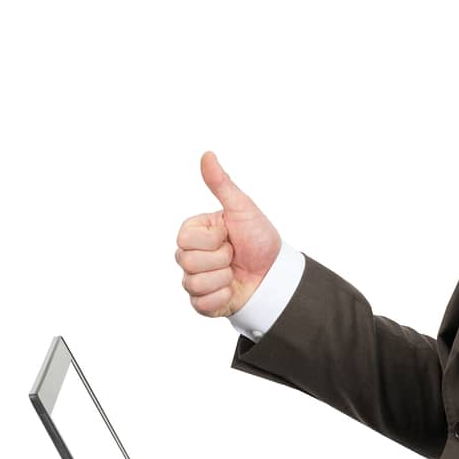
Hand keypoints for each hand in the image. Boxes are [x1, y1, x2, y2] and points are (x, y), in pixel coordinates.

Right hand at [175, 151, 280, 317]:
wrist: (275, 275)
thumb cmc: (259, 239)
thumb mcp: (242, 209)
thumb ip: (221, 184)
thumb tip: (207, 154)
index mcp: (194, 233)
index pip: (184, 240)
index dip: (211, 240)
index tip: (228, 236)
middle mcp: (190, 256)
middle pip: (187, 262)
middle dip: (220, 259)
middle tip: (234, 255)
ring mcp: (194, 280)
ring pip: (195, 284)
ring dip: (224, 278)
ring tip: (234, 271)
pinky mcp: (202, 303)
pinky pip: (202, 304)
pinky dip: (223, 297)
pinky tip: (232, 289)